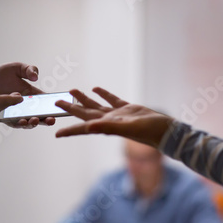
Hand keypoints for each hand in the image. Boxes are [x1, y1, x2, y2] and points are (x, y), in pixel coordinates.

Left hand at [0, 62, 55, 128]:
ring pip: (27, 122)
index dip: (51, 106)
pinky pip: (13, 123)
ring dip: (33, 123)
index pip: (44, 103)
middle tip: (51, 119)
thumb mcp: (16, 68)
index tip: (57, 109)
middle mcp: (23, 106)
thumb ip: (29, 69)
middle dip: (45, 119)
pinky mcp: (4, 118)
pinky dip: (19, 123)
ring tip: (35, 120)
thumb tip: (36, 77)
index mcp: (30, 95)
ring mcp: (14, 113)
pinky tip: (23, 120)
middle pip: (38, 115)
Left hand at [55, 87, 173, 146]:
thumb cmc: (148, 132)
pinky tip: (96, 88)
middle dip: (70, 108)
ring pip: (96, 105)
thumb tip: (88, 126)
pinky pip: (111, 100)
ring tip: (72, 90)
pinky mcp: (128, 108)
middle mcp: (108, 121)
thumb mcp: (127, 127)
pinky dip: (103, 94)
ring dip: (84, 99)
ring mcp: (118, 114)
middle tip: (56, 102)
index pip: (83, 128)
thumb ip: (108, 126)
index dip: (69, 131)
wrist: (166, 131)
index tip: (56, 133)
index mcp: (105, 126)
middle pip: (85, 113)